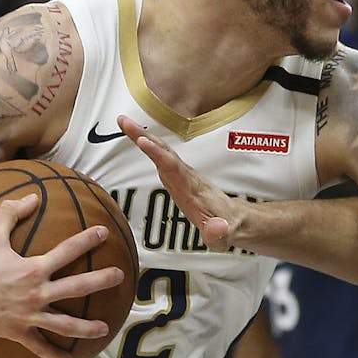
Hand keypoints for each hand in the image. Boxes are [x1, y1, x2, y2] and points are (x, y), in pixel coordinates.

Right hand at [0, 193, 122, 357]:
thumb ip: (12, 213)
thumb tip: (33, 196)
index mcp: (32, 268)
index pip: (67, 251)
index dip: (87, 240)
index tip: (104, 233)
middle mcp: (35, 293)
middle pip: (77, 287)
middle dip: (101, 281)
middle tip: (120, 275)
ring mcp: (27, 315)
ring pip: (64, 324)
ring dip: (87, 328)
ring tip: (105, 328)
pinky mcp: (16, 332)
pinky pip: (39, 346)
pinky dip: (53, 354)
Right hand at [119, 115, 247, 250]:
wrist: (234, 219)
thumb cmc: (225, 228)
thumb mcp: (223, 236)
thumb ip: (218, 233)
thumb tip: (219, 228)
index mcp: (192, 189)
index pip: (173, 168)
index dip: (157, 155)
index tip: (142, 141)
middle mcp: (187, 177)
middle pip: (164, 152)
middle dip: (143, 136)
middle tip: (123, 121)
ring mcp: (183, 175)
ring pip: (162, 151)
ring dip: (143, 136)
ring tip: (123, 122)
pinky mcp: (179, 176)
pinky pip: (162, 156)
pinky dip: (149, 144)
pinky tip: (137, 136)